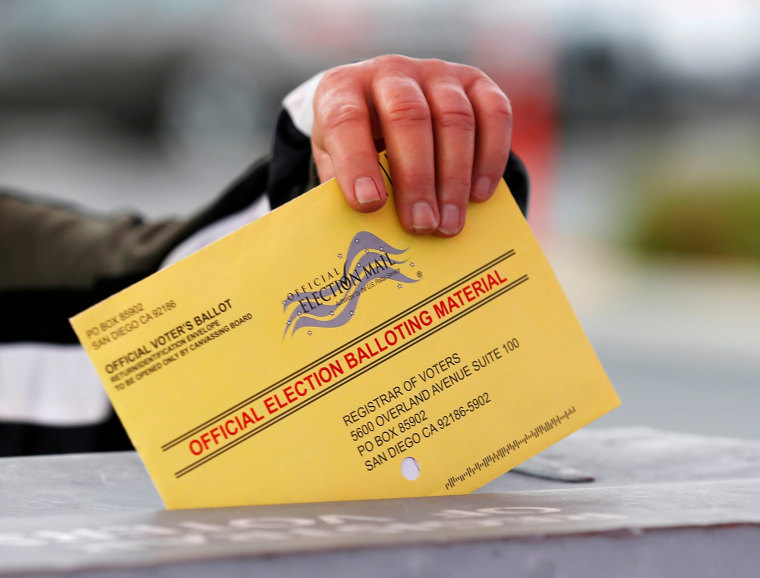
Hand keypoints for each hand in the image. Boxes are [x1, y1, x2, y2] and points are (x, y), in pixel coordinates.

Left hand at [311, 55, 511, 236]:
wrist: (385, 107)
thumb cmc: (357, 146)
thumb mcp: (335, 162)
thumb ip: (344, 189)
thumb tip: (369, 230)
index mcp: (343, 88)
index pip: (347, 119)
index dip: (357, 162)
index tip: (369, 205)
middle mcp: (390, 71)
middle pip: (408, 117)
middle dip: (416, 178)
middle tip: (420, 225)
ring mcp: (436, 72)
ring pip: (454, 118)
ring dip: (455, 178)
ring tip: (449, 224)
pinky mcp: (475, 81)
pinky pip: (495, 114)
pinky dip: (491, 157)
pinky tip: (479, 196)